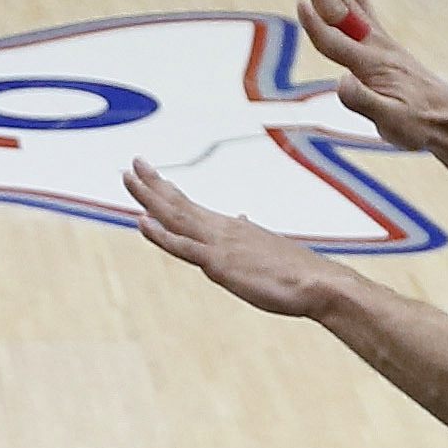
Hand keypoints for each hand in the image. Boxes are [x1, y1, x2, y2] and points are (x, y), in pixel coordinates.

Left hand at [125, 158, 351, 316]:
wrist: (319, 284)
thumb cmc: (298, 273)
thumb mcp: (267, 249)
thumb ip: (249, 235)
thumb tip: (242, 219)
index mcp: (231, 228)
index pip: (192, 206)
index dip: (168, 191)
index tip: (151, 175)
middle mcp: (222, 229)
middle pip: (179, 203)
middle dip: (153, 183)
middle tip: (133, 163)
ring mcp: (219, 245)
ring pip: (175, 216)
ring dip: (149, 197)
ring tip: (128, 177)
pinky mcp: (219, 264)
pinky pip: (183, 247)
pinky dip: (160, 233)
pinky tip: (142, 221)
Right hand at [299, 0, 447, 152]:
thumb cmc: (419, 125)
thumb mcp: (391, 123)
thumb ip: (363, 102)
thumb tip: (340, 83)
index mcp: (370, 66)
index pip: (335, 41)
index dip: (315, 26)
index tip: (299, 2)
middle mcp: (374, 47)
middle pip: (340, 8)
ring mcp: (380, 42)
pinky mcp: (384, 44)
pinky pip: (363, 7)